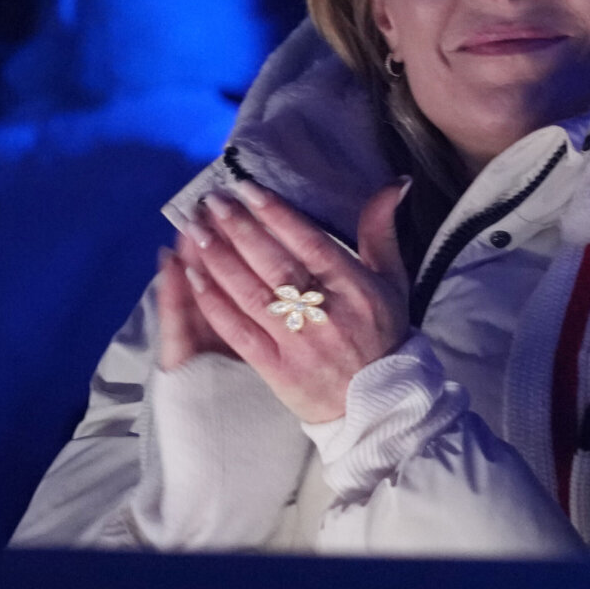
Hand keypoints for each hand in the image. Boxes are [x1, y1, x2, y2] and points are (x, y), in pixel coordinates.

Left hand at [162, 177, 413, 422]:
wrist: (380, 405)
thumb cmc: (383, 335)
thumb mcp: (392, 280)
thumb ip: (381, 231)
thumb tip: (395, 183)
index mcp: (355, 288)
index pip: (310, 243)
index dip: (276, 214)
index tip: (247, 189)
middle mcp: (326, 314)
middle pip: (275, 265)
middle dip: (239, 230)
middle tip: (211, 203)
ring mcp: (298, 343)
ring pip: (252, 294)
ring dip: (219, 260)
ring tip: (196, 230)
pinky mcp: (276, 370)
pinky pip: (239, 331)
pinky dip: (215, 302)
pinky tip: (194, 276)